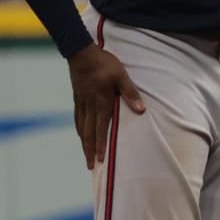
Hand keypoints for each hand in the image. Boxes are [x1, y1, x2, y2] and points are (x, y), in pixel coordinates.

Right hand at [67, 44, 144, 169]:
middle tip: (91, 166)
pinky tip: (81, 135)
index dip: (101, 145)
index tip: (101, 159)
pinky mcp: (78, 99)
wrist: (81, 54)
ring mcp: (82, 103)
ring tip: (86, 156)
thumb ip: (130, 93)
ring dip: (84, 143)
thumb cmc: (105, 64)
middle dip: (91, 150)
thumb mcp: (122, 76)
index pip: (101, 128)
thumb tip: (141, 109)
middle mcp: (89, 106)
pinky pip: (77, 119)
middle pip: (89, 133)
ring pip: (82, 128)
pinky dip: (80, 130)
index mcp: (101, 102)